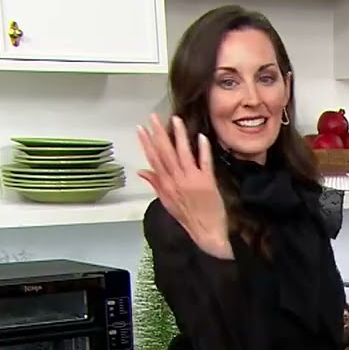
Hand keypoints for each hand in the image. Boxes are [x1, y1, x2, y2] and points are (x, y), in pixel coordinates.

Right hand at [137, 114, 230, 257]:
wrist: (207, 232)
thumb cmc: (188, 218)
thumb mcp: (167, 202)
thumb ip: (155, 184)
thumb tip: (141, 170)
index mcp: (166, 185)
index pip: (153, 159)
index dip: (146, 143)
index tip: (141, 128)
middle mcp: (177, 180)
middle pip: (165, 153)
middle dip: (158, 134)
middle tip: (153, 117)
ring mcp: (192, 180)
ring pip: (183, 154)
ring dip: (179, 136)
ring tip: (175, 119)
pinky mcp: (208, 182)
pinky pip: (204, 162)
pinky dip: (202, 149)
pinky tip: (200, 136)